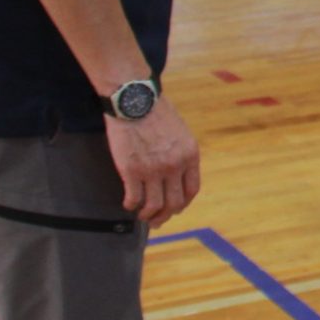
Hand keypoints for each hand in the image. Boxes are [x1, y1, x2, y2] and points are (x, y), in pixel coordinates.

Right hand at [108, 98, 199, 228]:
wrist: (134, 99)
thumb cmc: (155, 111)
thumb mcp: (180, 131)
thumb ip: (180, 152)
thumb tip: (176, 172)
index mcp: (190, 155)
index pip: (191, 190)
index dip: (183, 204)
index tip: (174, 208)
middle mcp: (174, 165)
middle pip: (174, 203)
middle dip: (165, 216)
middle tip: (156, 220)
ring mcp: (153, 169)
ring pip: (154, 205)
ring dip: (148, 215)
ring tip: (141, 215)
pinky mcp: (131, 170)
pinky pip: (134, 198)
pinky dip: (131, 205)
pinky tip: (128, 204)